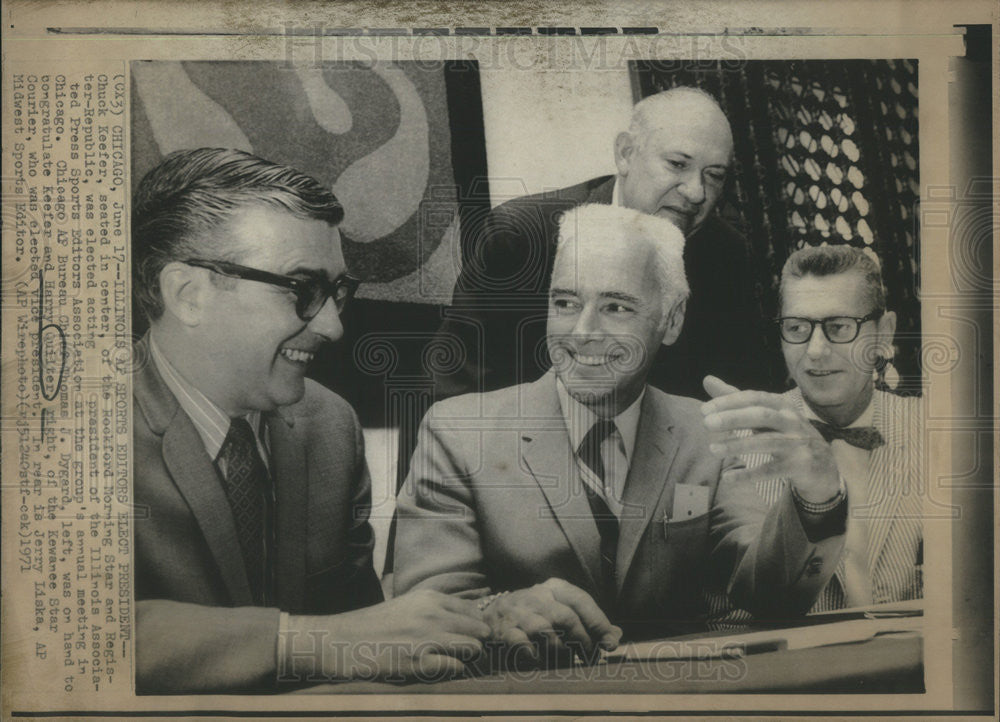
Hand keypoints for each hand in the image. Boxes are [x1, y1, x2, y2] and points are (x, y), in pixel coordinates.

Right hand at [284, 589, 490, 682]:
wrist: (344, 641)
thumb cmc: (376, 624)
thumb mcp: (409, 605)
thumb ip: (436, 608)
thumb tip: (468, 617)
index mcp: (431, 598)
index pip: (474, 610)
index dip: (477, 625)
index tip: (473, 635)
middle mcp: (433, 614)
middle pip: (478, 629)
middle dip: (477, 641)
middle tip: (468, 650)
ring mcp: (427, 638)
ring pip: (473, 647)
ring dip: (468, 656)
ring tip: (456, 659)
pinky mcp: (419, 662)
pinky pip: (456, 667)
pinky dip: (453, 669)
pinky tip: (439, 668)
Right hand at [481, 578, 621, 666]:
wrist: (486, 619)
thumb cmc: (532, 618)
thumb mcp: (559, 611)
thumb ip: (588, 622)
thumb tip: (616, 636)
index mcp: (552, 588)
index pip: (580, 600)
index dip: (598, 622)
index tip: (609, 644)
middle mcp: (535, 597)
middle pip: (566, 617)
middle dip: (582, 641)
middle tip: (589, 658)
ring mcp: (517, 614)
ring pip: (546, 632)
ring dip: (559, 651)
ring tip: (564, 660)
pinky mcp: (502, 632)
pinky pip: (521, 645)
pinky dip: (533, 655)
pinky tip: (538, 661)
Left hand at [700, 375, 839, 502]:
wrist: (822, 464)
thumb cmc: (784, 433)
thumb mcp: (763, 414)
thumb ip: (735, 399)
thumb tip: (706, 379)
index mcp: (781, 405)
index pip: (754, 398)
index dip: (729, 402)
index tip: (704, 410)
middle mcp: (791, 421)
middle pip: (761, 416)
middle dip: (733, 418)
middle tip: (706, 424)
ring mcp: (797, 443)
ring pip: (766, 442)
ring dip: (738, 445)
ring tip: (712, 449)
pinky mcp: (800, 465)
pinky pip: (772, 470)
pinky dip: (750, 475)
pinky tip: (728, 478)